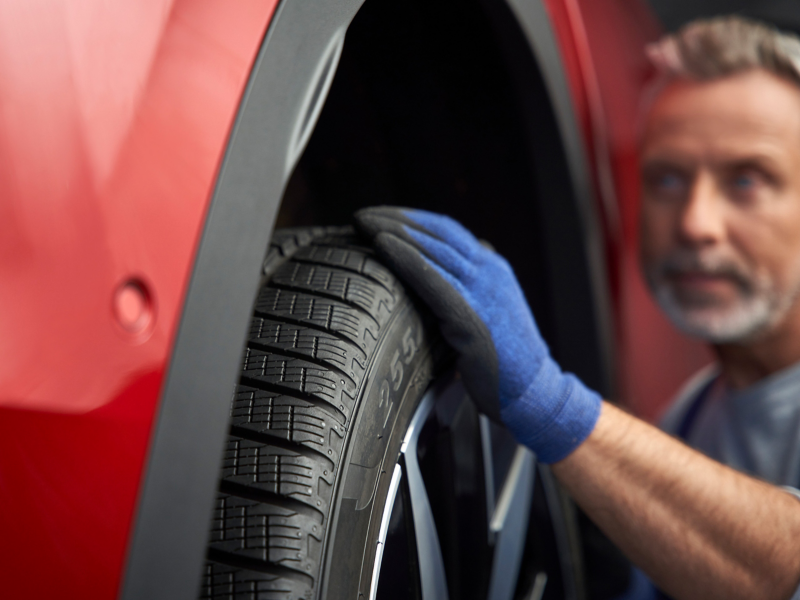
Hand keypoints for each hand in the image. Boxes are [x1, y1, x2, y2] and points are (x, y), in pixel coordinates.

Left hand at [355, 207, 600, 462]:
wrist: (535, 393)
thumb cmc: (506, 361)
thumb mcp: (490, 314)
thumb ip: (471, 291)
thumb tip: (447, 276)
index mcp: (492, 269)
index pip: (447, 230)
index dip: (412, 218)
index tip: (380, 216)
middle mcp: (489, 272)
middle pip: (436, 231)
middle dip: (395, 218)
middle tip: (360, 215)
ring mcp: (483, 292)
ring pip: (432, 247)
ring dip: (393, 230)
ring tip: (361, 223)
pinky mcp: (472, 319)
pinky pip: (432, 279)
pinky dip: (405, 258)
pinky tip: (382, 246)